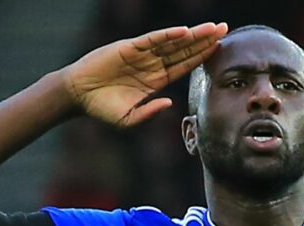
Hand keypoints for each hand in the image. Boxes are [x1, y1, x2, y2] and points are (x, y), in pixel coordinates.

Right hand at [63, 22, 227, 126]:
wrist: (78, 96)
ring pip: (172, 42)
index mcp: (156, 80)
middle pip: (184, 50)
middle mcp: (152, 64)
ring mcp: (142, 54)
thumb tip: (169, 104)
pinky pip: (152, 40)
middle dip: (204, 40)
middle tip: (225, 29)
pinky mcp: (129, 48)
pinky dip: (167, 35)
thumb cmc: (102, 108)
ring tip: (213, 28)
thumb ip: (150, 112)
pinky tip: (184, 32)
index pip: (184, 65)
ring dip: (193, 35)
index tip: (219, 48)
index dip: (202, 56)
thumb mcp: (129, 119)